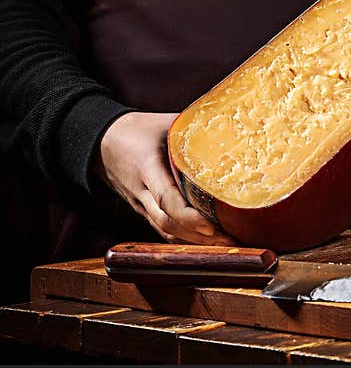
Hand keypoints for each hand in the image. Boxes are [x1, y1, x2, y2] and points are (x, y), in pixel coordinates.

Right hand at [96, 112, 235, 244]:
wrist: (102, 143)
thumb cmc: (138, 130)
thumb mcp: (165, 123)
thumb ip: (194, 127)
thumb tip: (232, 124)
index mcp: (147, 168)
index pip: (166, 199)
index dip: (188, 216)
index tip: (211, 225)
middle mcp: (142, 192)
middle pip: (167, 223)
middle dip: (198, 236)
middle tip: (230, 239)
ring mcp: (141, 205)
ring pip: (165, 232)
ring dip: (194, 242)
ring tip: (227, 244)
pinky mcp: (145, 211)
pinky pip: (163, 231)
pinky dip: (184, 240)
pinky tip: (208, 243)